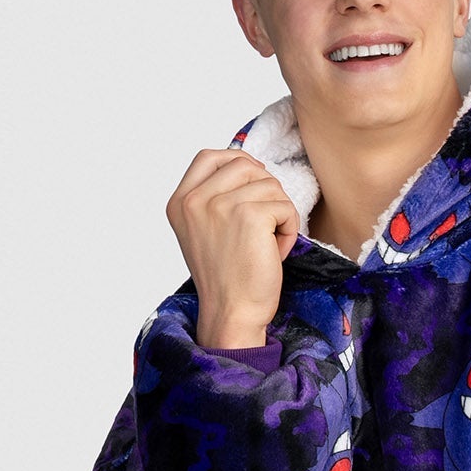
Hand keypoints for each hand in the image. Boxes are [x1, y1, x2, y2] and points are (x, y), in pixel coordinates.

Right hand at [165, 148, 299, 346]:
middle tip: (265, 225)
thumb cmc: (226, 278)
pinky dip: (290, 229)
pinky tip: (276, 252)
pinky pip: (286, 206)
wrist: (231, 313)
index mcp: (180, 203)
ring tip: (268, 244)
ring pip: (270, 185)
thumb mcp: (204, 232)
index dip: (238, 162)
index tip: (254, 182)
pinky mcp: (250, 215)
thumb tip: (248, 167)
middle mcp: (195, 200)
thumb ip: (214, 199)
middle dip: (265, 191)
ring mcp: (221, 205)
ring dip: (279, 213)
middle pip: (245, 165)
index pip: (208, 157)